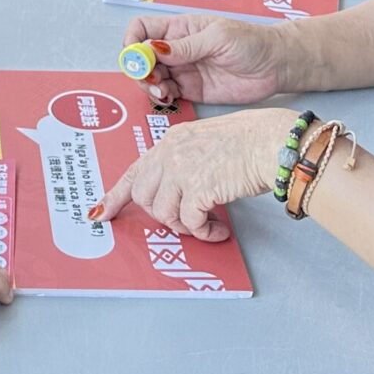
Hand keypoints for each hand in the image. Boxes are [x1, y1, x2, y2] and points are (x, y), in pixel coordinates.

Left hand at [92, 107, 297, 241]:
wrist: (272, 141)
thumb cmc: (249, 142)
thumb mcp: (205, 143)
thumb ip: (184, 161)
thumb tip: (176, 193)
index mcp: (171, 140)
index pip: (134, 170)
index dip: (114, 195)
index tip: (100, 213)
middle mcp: (170, 153)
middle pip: (142, 196)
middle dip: (159, 215)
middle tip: (184, 222)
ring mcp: (182, 169)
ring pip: (163, 213)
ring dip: (184, 227)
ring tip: (205, 224)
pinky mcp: (198, 188)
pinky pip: (190, 223)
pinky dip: (203, 232)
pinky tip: (218, 230)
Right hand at [120, 12, 291, 106]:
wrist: (276, 65)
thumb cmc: (252, 42)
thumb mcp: (218, 37)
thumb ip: (185, 46)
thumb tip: (154, 48)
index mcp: (180, 29)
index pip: (142, 29)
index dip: (132, 41)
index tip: (136, 57)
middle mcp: (177, 49)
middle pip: (141, 57)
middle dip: (139, 69)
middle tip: (151, 80)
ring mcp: (183, 70)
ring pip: (151, 78)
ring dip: (149, 86)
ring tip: (162, 91)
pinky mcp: (191, 90)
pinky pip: (166, 94)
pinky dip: (161, 98)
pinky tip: (169, 98)